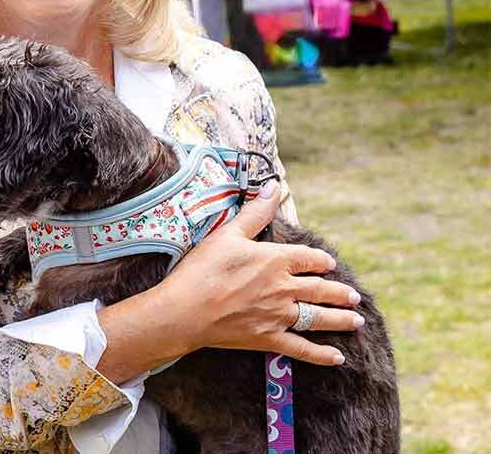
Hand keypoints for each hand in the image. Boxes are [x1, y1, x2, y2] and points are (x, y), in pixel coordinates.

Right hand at [154, 183, 362, 365]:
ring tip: (357, 320)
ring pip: (319, 318)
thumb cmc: (202, 269)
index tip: (329, 264)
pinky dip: (321, 355)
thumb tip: (274, 186)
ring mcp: (279, 316)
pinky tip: (337, 357)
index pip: (307, 258)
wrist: (185, 311)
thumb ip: (255, 212)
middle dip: (340, 292)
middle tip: (355, 296)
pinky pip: (302, 349)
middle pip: (320, 289)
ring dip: (341, 319)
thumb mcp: (227, 234)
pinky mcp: (269, 339)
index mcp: (275, 260)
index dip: (320, 260)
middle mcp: (284, 288)